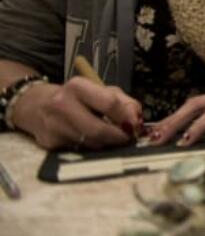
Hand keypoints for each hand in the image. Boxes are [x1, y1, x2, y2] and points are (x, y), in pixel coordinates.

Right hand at [10, 78, 142, 150]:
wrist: (36, 105)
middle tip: (127, 138)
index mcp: (78, 87)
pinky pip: (79, 149)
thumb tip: (136, 120)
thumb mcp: (100, 91)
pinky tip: (92, 139)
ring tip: (111, 137)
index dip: (126, 117)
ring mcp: (53, 125)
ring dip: (106, 143)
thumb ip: (124, 102)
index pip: (109, 103)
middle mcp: (62, 105)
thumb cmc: (77, 98)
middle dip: (117, 137)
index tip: (135, 125)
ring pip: (90, 142)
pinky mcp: (49, 142)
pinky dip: (91, 146)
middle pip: (98, 129)